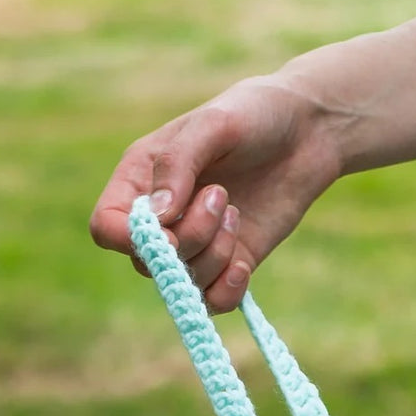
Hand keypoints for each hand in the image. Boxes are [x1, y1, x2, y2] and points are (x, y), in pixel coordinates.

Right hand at [90, 75, 342, 312]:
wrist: (308, 131)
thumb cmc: (255, 114)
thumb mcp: (213, 125)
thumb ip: (178, 166)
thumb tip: (156, 219)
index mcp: (141, 178)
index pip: (107, 228)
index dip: (128, 239)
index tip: (167, 229)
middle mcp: (163, 217)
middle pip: (148, 262)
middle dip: (188, 240)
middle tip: (221, 197)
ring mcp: (197, 244)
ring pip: (184, 285)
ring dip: (213, 257)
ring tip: (236, 212)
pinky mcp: (231, 261)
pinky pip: (214, 301)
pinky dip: (227, 291)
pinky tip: (243, 264)